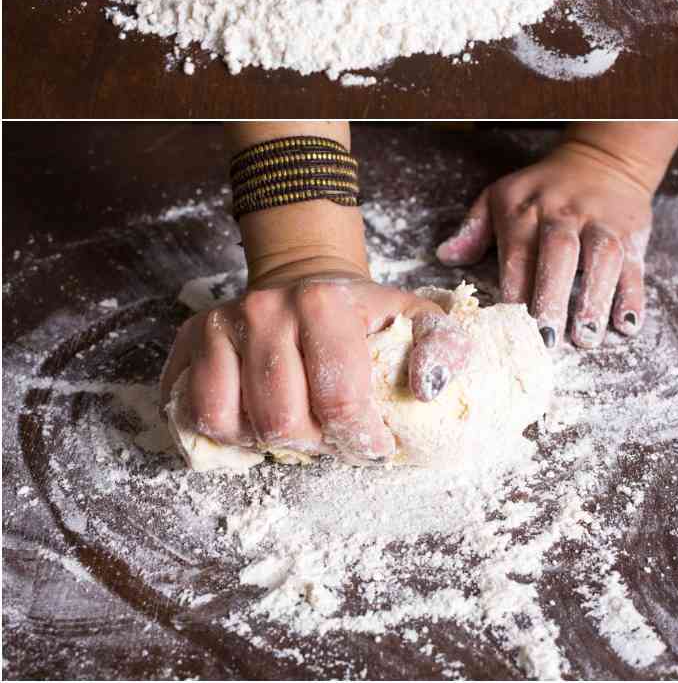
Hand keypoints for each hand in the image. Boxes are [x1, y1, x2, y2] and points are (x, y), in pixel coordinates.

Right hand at [160, 275, 471, 464]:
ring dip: (267, 441)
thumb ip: (440, 346)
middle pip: (282, 420)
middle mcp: (266, 310)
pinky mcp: (191, 339)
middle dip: (315, 444)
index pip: (338, 399)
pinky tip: (255, 424)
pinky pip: (193, 410)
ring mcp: (222, 324)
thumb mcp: (414, 317)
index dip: (359, 439)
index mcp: (324, 303)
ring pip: (230, 422)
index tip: (374, 448)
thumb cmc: (363, 311)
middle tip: (334, 437)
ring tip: (298, 428)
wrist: (306, 275)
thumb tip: (431, 389)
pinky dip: (225, 432)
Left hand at [437, 140, 655, 348]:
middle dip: (554, 296)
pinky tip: (627, 323)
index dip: (515, 288)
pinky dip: (633, 294)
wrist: (603, 160)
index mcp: (526, 210)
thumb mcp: (500, 195)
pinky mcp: (632, 234)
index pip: (519, 251)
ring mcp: (601, 224)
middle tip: (548, 340)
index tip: (509, 324)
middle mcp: (565, 215)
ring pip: (602, 258)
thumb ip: (473, 227)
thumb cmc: (543, 189)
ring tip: (586, 337)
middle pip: (561, 253)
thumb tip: (445, 257)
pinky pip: (635, 264)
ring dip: (595, 298)